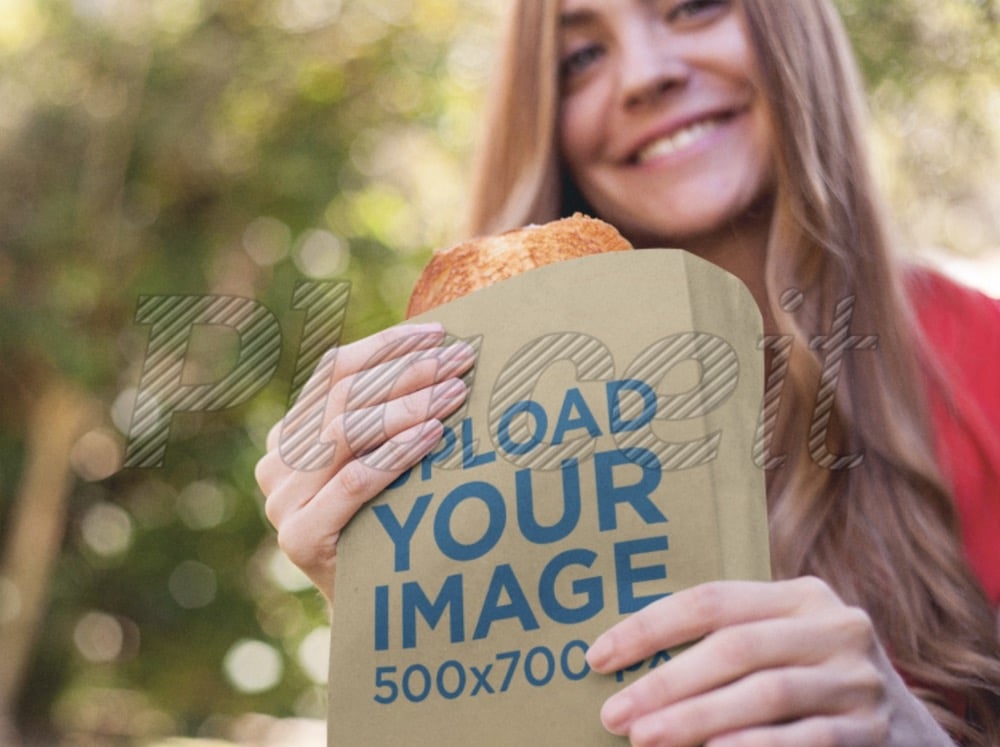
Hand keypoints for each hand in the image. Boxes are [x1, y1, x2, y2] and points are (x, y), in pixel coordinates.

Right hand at [255, 322, 474, 600]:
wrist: (378, 610)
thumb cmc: (393, 524)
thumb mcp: (386, 461)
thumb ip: (389, 417)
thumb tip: (445, 353)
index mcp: (291, 436)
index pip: (334, 372)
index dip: (386, 347)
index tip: (438, 333)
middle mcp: (278, 464)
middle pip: (343, 396)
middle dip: (408, 372)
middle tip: (462, 359)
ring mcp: (283, 503)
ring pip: (346, 433)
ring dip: (408, 405)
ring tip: (457, 392)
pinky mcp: (299, 540)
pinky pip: (354, 481)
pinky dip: (397, 453)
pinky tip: (436, 435)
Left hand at [586, 577, 953, 745]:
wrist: (910, 736)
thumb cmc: (815, 682)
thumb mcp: (783, 643)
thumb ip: (727, 639)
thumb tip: (626, 657)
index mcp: (802, 594)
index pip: (712, 600)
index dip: (650, 626)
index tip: (599, 655)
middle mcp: (835, 627)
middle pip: (734, 647)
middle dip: (666, 681)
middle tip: (615, 713)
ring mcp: (858, 680)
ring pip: (765, 693)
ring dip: (697, 718)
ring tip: (646, 737)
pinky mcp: (872, 731)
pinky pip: (806, 738)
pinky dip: (755, 746)